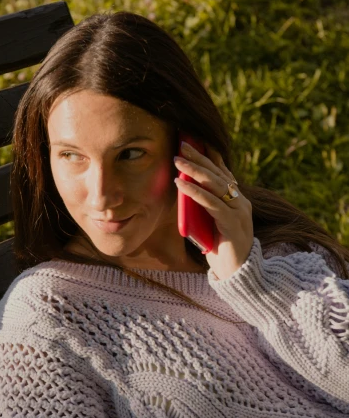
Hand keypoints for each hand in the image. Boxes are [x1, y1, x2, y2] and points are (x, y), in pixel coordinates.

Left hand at [174, 140, 253, 280]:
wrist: (238, 273)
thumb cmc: (221, 249)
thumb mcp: (210, 223)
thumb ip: (204, 207)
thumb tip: (184, 189)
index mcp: (238, 200)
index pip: (223, 173)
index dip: (209, 157)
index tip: (193, 143)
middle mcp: (241, 202)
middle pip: (217, 174)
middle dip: (199, 158)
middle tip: (182, 145)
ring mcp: (239, 211)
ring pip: (214, 185)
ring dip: (194, 171)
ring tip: (177, 161)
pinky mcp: (232, 223)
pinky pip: (211, 203)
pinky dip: (195, 192)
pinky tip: (181, 184)